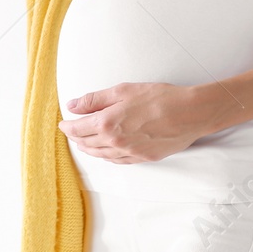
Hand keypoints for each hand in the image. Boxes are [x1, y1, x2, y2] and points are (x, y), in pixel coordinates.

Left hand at [58, 82, 219, 164]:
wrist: (188, 114)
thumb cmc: (158, 98)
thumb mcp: (123, 90)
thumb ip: (95, 99)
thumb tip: (72, 105)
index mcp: (107, 124)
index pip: (78, 129)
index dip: (68, 127)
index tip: (63, 123)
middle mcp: (116, 143)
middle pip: (87, 144)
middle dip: (76, 137)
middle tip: (71, 131)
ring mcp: (130, 153)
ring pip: (101, 155)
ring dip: (89, 149)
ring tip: (84, 142)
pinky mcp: (143, 158)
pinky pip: (118, 161)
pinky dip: (107, 157)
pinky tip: (106, 152)